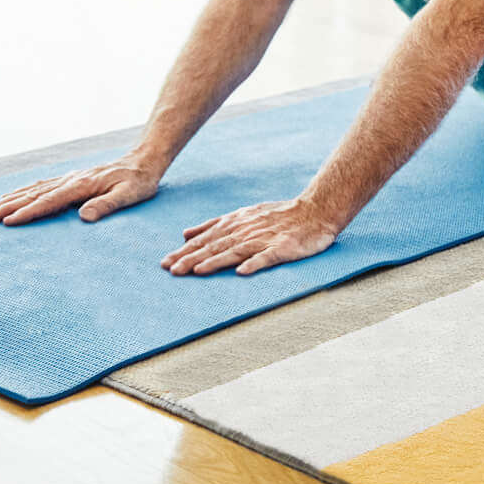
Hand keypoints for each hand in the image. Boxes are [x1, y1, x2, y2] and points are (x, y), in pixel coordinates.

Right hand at [0, 156, 163, 225]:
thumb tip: (83, 217)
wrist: (143, 161)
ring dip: (13, 198)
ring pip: (35, 188)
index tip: (8, 222)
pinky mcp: (73, 178)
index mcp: (82, 185)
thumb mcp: (129, 195)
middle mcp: (72, 179)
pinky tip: (16, 194)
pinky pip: (43, 184)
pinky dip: (26, 190)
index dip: (28, 213)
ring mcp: (70, 177)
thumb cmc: (138, 182)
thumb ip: (106, 205)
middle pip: (35, 194)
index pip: (49, 201)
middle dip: (11, 206)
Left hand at [159, 197, 344, 276]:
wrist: (316, 210)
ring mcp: (265, 240)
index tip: (166, 263)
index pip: (206, 239)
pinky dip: (254, 264)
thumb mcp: (244, 214)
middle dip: (192, 258)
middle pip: (216, 246)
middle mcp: (246, 230)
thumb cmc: (280, 215)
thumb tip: (187, 233)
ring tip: (197, 272)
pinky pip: (267, 257)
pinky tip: (241, 272)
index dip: (186, 251)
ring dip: (215, 262)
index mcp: (236, 223)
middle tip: (172, 270)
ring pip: (235, 251)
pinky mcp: (283, 248)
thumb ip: (215, 225)